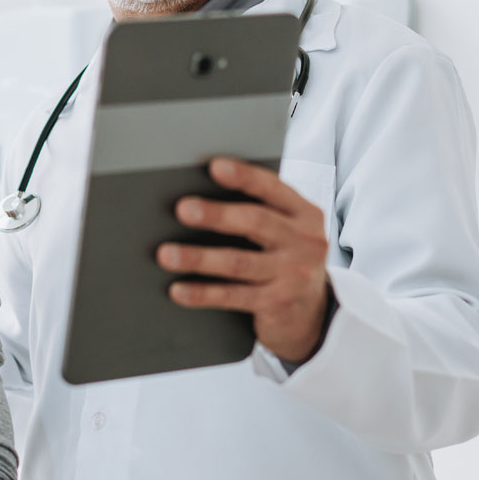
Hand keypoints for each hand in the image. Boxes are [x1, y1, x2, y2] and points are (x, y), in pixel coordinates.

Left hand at [155, 157, 331, 364]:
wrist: (312, 312)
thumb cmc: (287, 259)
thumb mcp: (287, 231)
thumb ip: (261, 211)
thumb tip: (201, 195)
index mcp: (305, 214)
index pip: (273, 188)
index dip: (244, 177)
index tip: (215, 167)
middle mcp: (305, 242)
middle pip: (256, 222)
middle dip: (217, 215)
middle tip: (183, 209)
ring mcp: (293, 274)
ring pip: (238, 263)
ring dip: (199, 258)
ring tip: (167, 254)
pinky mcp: (278, 303)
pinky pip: (233, 296)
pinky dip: (202, 293)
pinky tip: (178, 289)